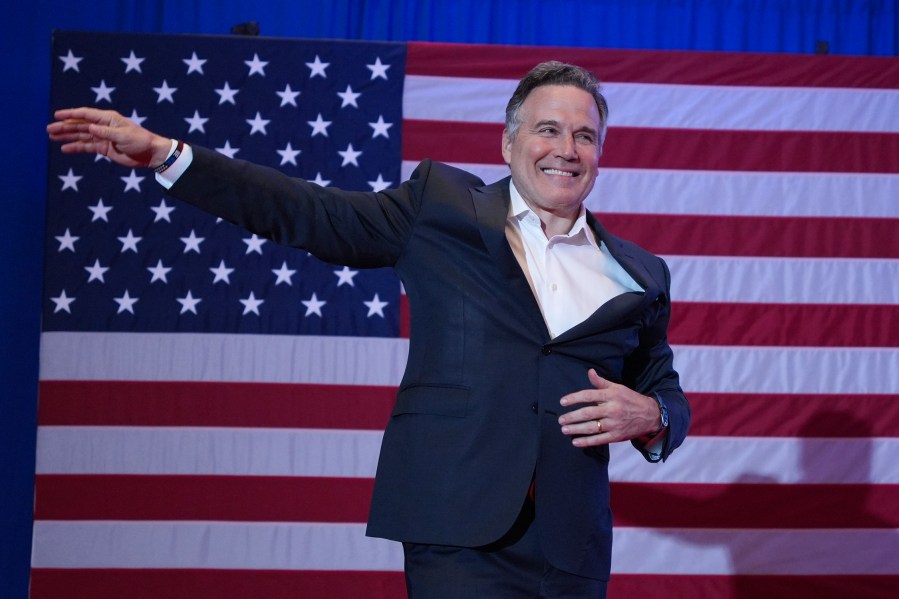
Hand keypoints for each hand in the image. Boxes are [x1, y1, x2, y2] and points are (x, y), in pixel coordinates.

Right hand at [46, 107, 171, 168]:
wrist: (150, 154)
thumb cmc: (140, 141)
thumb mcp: (124, 136)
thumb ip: (106, 133)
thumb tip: (90, 128)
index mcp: (107, 119)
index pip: (85, 114)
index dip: (71, 114)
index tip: (57, 115)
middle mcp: (102, 126)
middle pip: (80, 125)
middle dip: (64, 127)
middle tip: (49, 129)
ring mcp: (102, 137)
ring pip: (81, 135)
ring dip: (67, 136)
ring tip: (52, 137)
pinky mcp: (104, 147)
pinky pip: (86, 146)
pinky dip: (76, 147)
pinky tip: (65, 148)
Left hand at [558, 369, 660, 446]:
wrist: (650, 415)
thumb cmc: (630, 399)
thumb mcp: (617, 387)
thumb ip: (601, 382)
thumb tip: (590, 372)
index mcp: (612, 395)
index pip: (589, 395)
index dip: (574, 398)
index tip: (562, 402)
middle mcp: (612, 409)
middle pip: (588, 413)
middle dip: (572, 417)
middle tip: (560, 419)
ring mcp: (614, 424)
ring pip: (592, 427)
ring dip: (576, 429)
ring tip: (564, 429)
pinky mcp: (617, 436)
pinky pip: (599, 440)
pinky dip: (586, 442)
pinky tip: (576, 442)